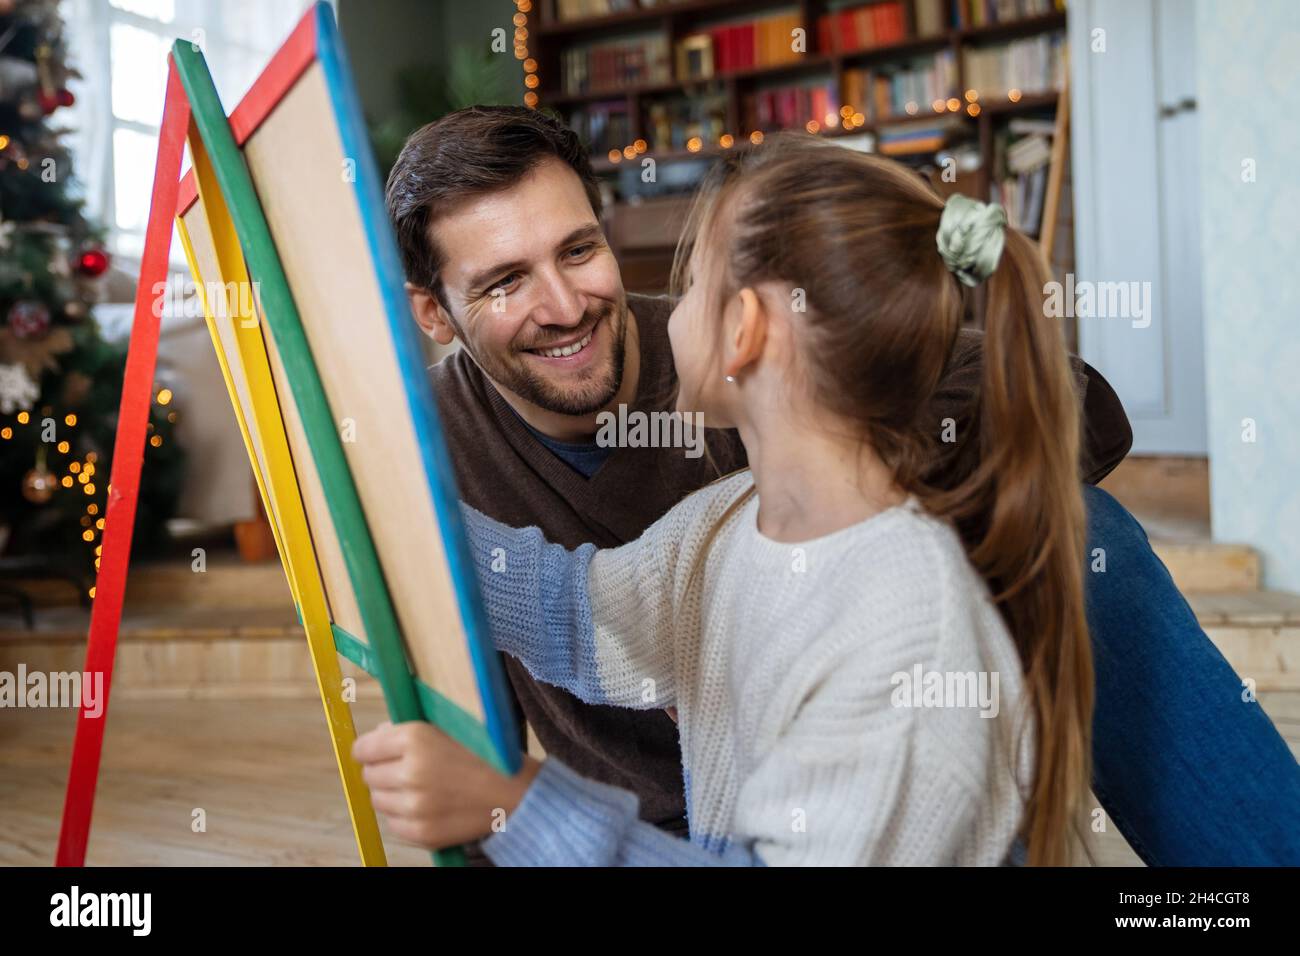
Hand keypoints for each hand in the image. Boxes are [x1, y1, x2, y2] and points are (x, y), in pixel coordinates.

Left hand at [352, 720, 541, 849]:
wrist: (517, 793)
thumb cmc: (487, 754)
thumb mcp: (451, 727)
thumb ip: (411, 729)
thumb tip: (378, 736)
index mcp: (416, 738)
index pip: (363, 748)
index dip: (370, 749)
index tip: (377, 752)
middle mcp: (411, 771)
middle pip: (368, 775)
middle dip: (382, 771)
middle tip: (406, 770)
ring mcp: (415, 806)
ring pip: (378, 801)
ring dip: (392, 794)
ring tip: (419, 789)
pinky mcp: (422, 832)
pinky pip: (393, 824)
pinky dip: (404, 817)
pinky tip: (427, 807)